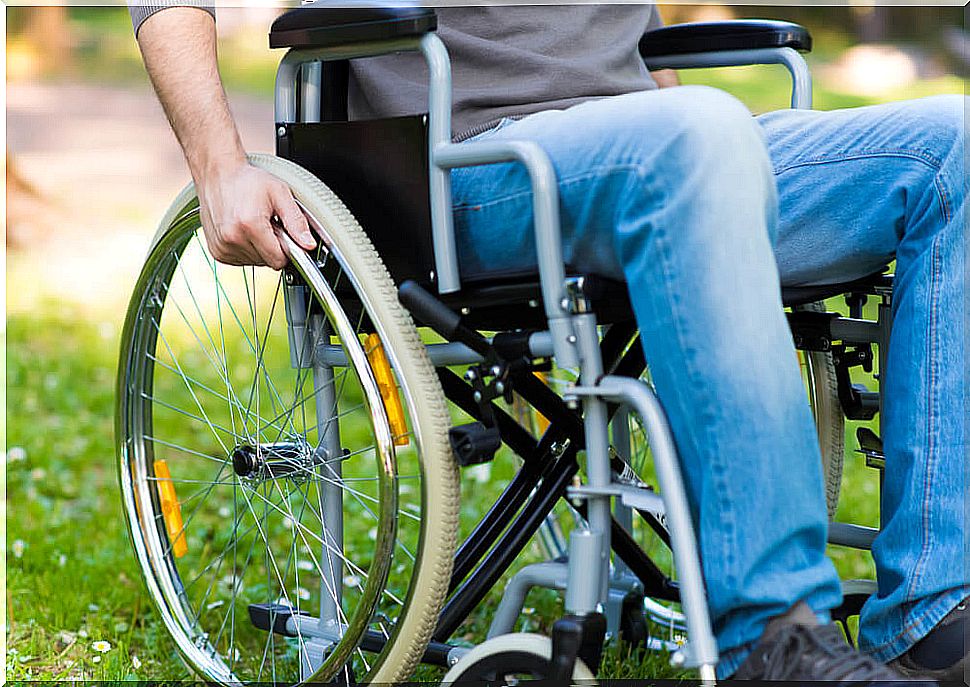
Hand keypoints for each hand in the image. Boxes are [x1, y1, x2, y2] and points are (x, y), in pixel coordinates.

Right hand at [196, 159, 316, 268]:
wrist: (217, 174)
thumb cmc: (246, 181)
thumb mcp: (279, 193)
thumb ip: (296, 221)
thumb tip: (308, 244)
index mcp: (249, 225)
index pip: (279, 260)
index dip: (286, 248)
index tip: (282, 231)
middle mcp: (232, 239)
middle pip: (268, 262)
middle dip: (273, 246)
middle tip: (267, 224)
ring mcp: (222, 247)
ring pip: (255, 262)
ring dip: (260, 247)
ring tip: (254, 224)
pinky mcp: (216, 251)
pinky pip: (241, 260)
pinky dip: (247, 248)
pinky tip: (243, 230)